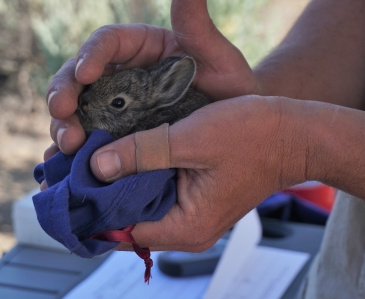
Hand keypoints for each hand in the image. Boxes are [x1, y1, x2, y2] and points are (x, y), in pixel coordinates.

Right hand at [46, 0, 259, 154]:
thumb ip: (199, 25)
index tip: (86, 73)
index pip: (106, 43)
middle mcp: (121, 75)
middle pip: (78, 78)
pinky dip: (75, 155)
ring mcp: (116, 107)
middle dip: (64, 95)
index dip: (90, 55)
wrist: (236, 126)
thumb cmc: (228, 85)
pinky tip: (64, 171)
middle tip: (62, 115)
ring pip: (77, 111)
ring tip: (65, 148)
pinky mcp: (117, 135)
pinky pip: (90, 142)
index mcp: (140, 48)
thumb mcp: (217, 55)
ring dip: (64, 127)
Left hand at [89, 96, 308, 250]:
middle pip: (130, 219)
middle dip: (103, 191)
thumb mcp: (192, 139)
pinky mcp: (197, 197)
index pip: (123, 230)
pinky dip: (141, 173)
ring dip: (122, 179)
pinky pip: (159, 191)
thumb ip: (142, 152)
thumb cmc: (254, 136)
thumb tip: (97, 166)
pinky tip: (127, 149)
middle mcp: (188, 229)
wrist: (295, 135)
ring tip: (96, 150)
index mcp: (187, 226)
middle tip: (78, 160)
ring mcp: (193, 214)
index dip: (94, 204)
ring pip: (143, 203)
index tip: (70, 178)